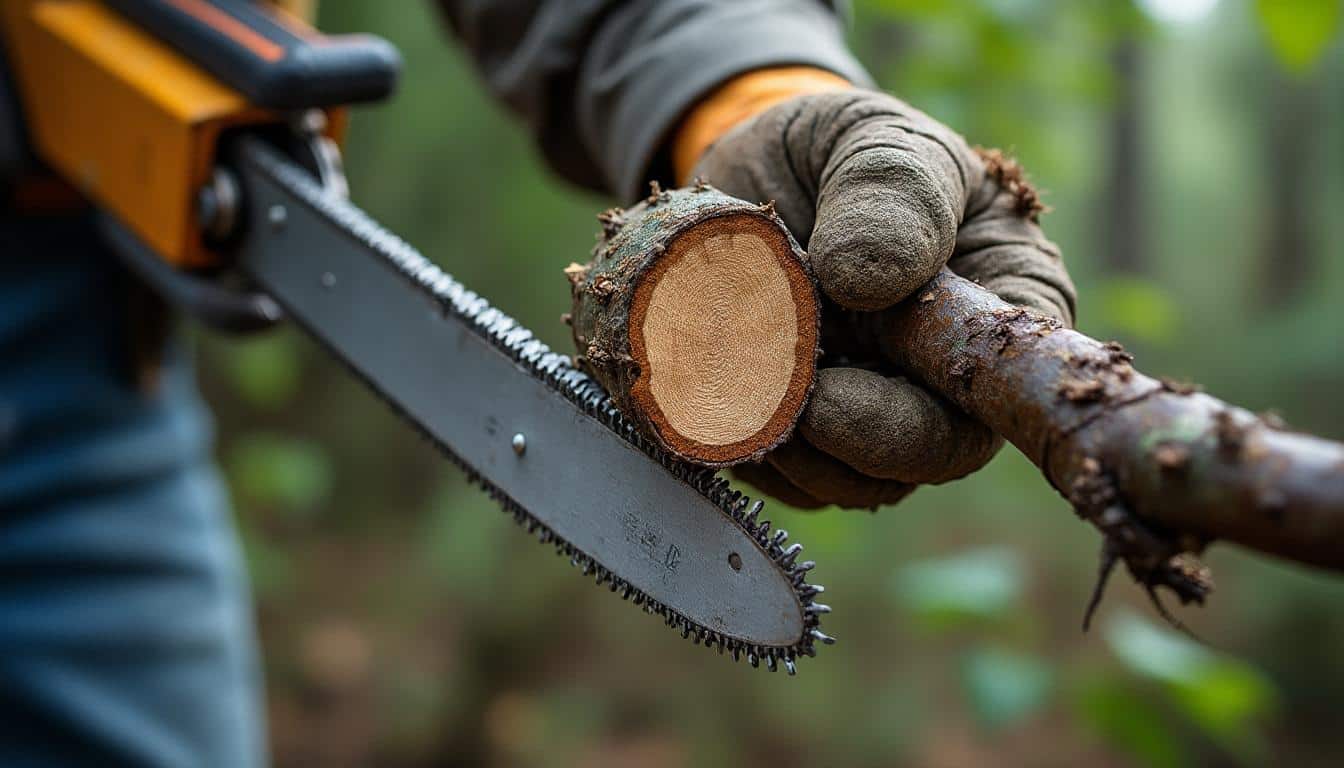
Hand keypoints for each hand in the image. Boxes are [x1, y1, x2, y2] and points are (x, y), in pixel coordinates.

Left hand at [691, 90, 1075, 508]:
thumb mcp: (873, 140)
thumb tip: (867, 278)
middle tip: (771, 395)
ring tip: (724, 381)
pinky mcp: (810, 434)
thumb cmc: (840, 150)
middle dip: (839, 443)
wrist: (757, 171)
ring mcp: (878, 413)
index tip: (834, 394)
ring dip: (782, 450)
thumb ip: (889, 193)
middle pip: (919, 458)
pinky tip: (698, 394)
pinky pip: (782, 471)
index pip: (994, 398)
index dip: (923, 422)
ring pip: (844, 479)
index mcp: (998, 305)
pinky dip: (736, 444)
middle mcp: (947, 378)